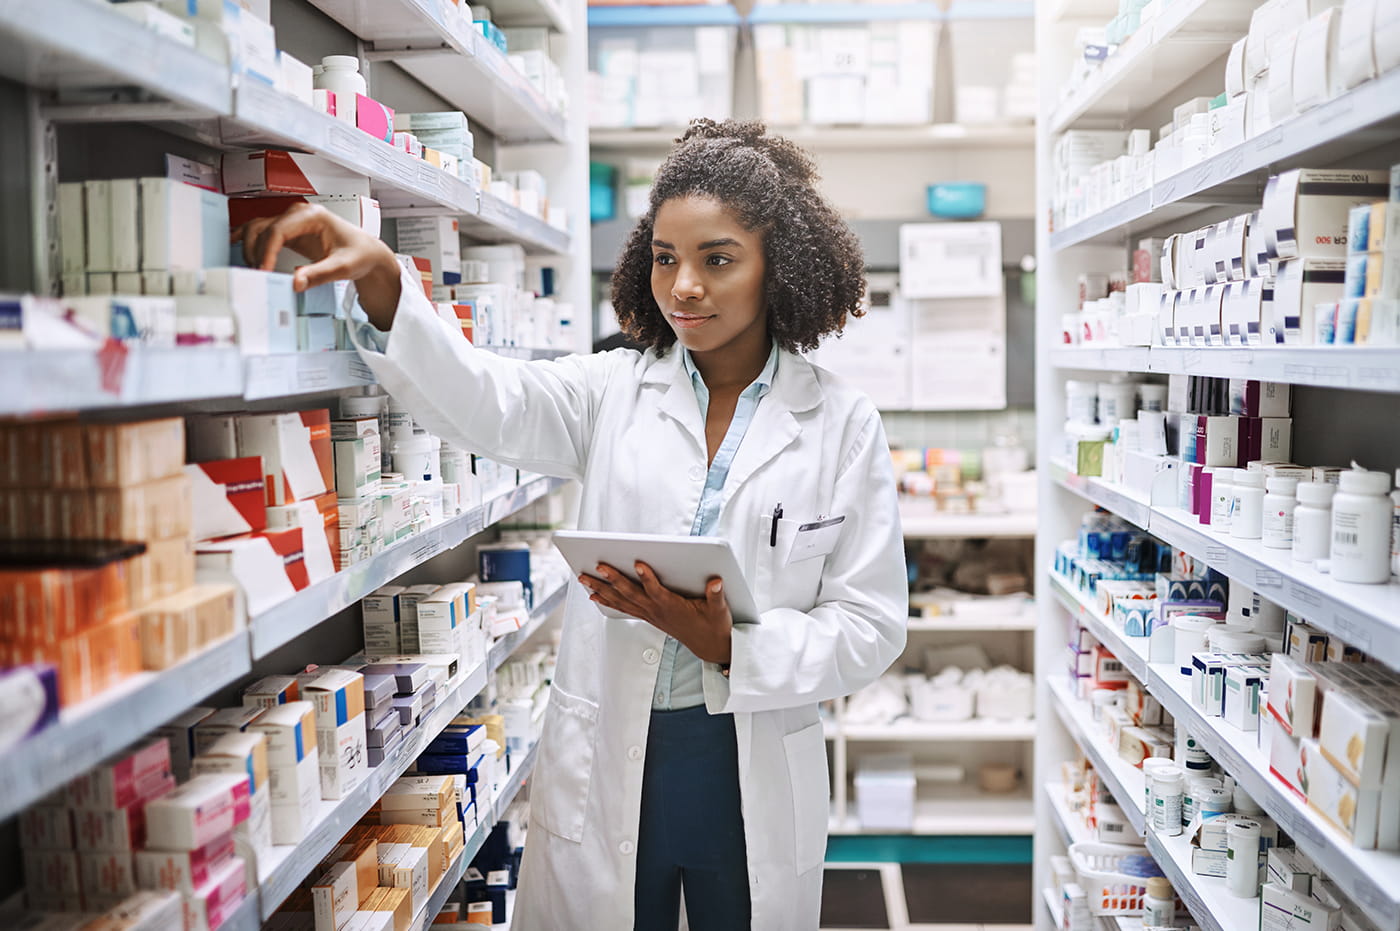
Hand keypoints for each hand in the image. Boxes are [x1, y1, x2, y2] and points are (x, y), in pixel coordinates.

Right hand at [231, 202, 401, 328]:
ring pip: (258, 228)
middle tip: (258, 275)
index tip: (263, 271)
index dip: (266, 251)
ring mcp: (292, 222)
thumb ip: (319, 274)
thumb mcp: (343, 267)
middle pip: (263, 228)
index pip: (278, 230)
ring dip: (250, 247)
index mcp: (312, 216)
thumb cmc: (359, 254)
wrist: (365, 252)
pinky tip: (233, 244)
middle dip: (256, 252)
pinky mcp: (288, 232)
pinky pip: (262, 231)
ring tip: (254, 269)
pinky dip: (247, 238)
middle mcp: (298, 214)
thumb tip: (295, 281)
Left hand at [579, 562, 732, 664]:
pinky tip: (595, 594)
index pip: (657, 591)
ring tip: (584, 578)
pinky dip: (608, 600)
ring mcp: (651, 615)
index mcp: (673, 607)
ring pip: (622, 600)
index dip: (648, 578)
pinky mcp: (649, 617)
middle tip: (599, 566)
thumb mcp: (719, 610)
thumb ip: (716, 595)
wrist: (710, 646)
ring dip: (602, 589)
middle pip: (631, 593)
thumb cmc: (714, 625)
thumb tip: (716, 582)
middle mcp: (657, 611)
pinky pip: (624, 608)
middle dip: (614, 579)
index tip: (639, 563)